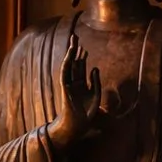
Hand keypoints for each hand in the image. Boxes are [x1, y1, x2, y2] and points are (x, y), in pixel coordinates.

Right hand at [47, 32, 103, 147]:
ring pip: (70, 66)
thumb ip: (96, 81)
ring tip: (73, 42)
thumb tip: (95, 68)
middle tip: (75, 37)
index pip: (81, 67)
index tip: (84, 48)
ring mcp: (69, 84)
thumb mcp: (96, 95)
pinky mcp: (65, 88)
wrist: (78, 125)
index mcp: (82, 84)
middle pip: (74, 63)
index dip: (82, 57)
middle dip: (75, 50)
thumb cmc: (87, 113)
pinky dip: (67, 64)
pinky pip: (65, 73)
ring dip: (71, 53)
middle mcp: (74, 82)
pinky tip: (70, 55)